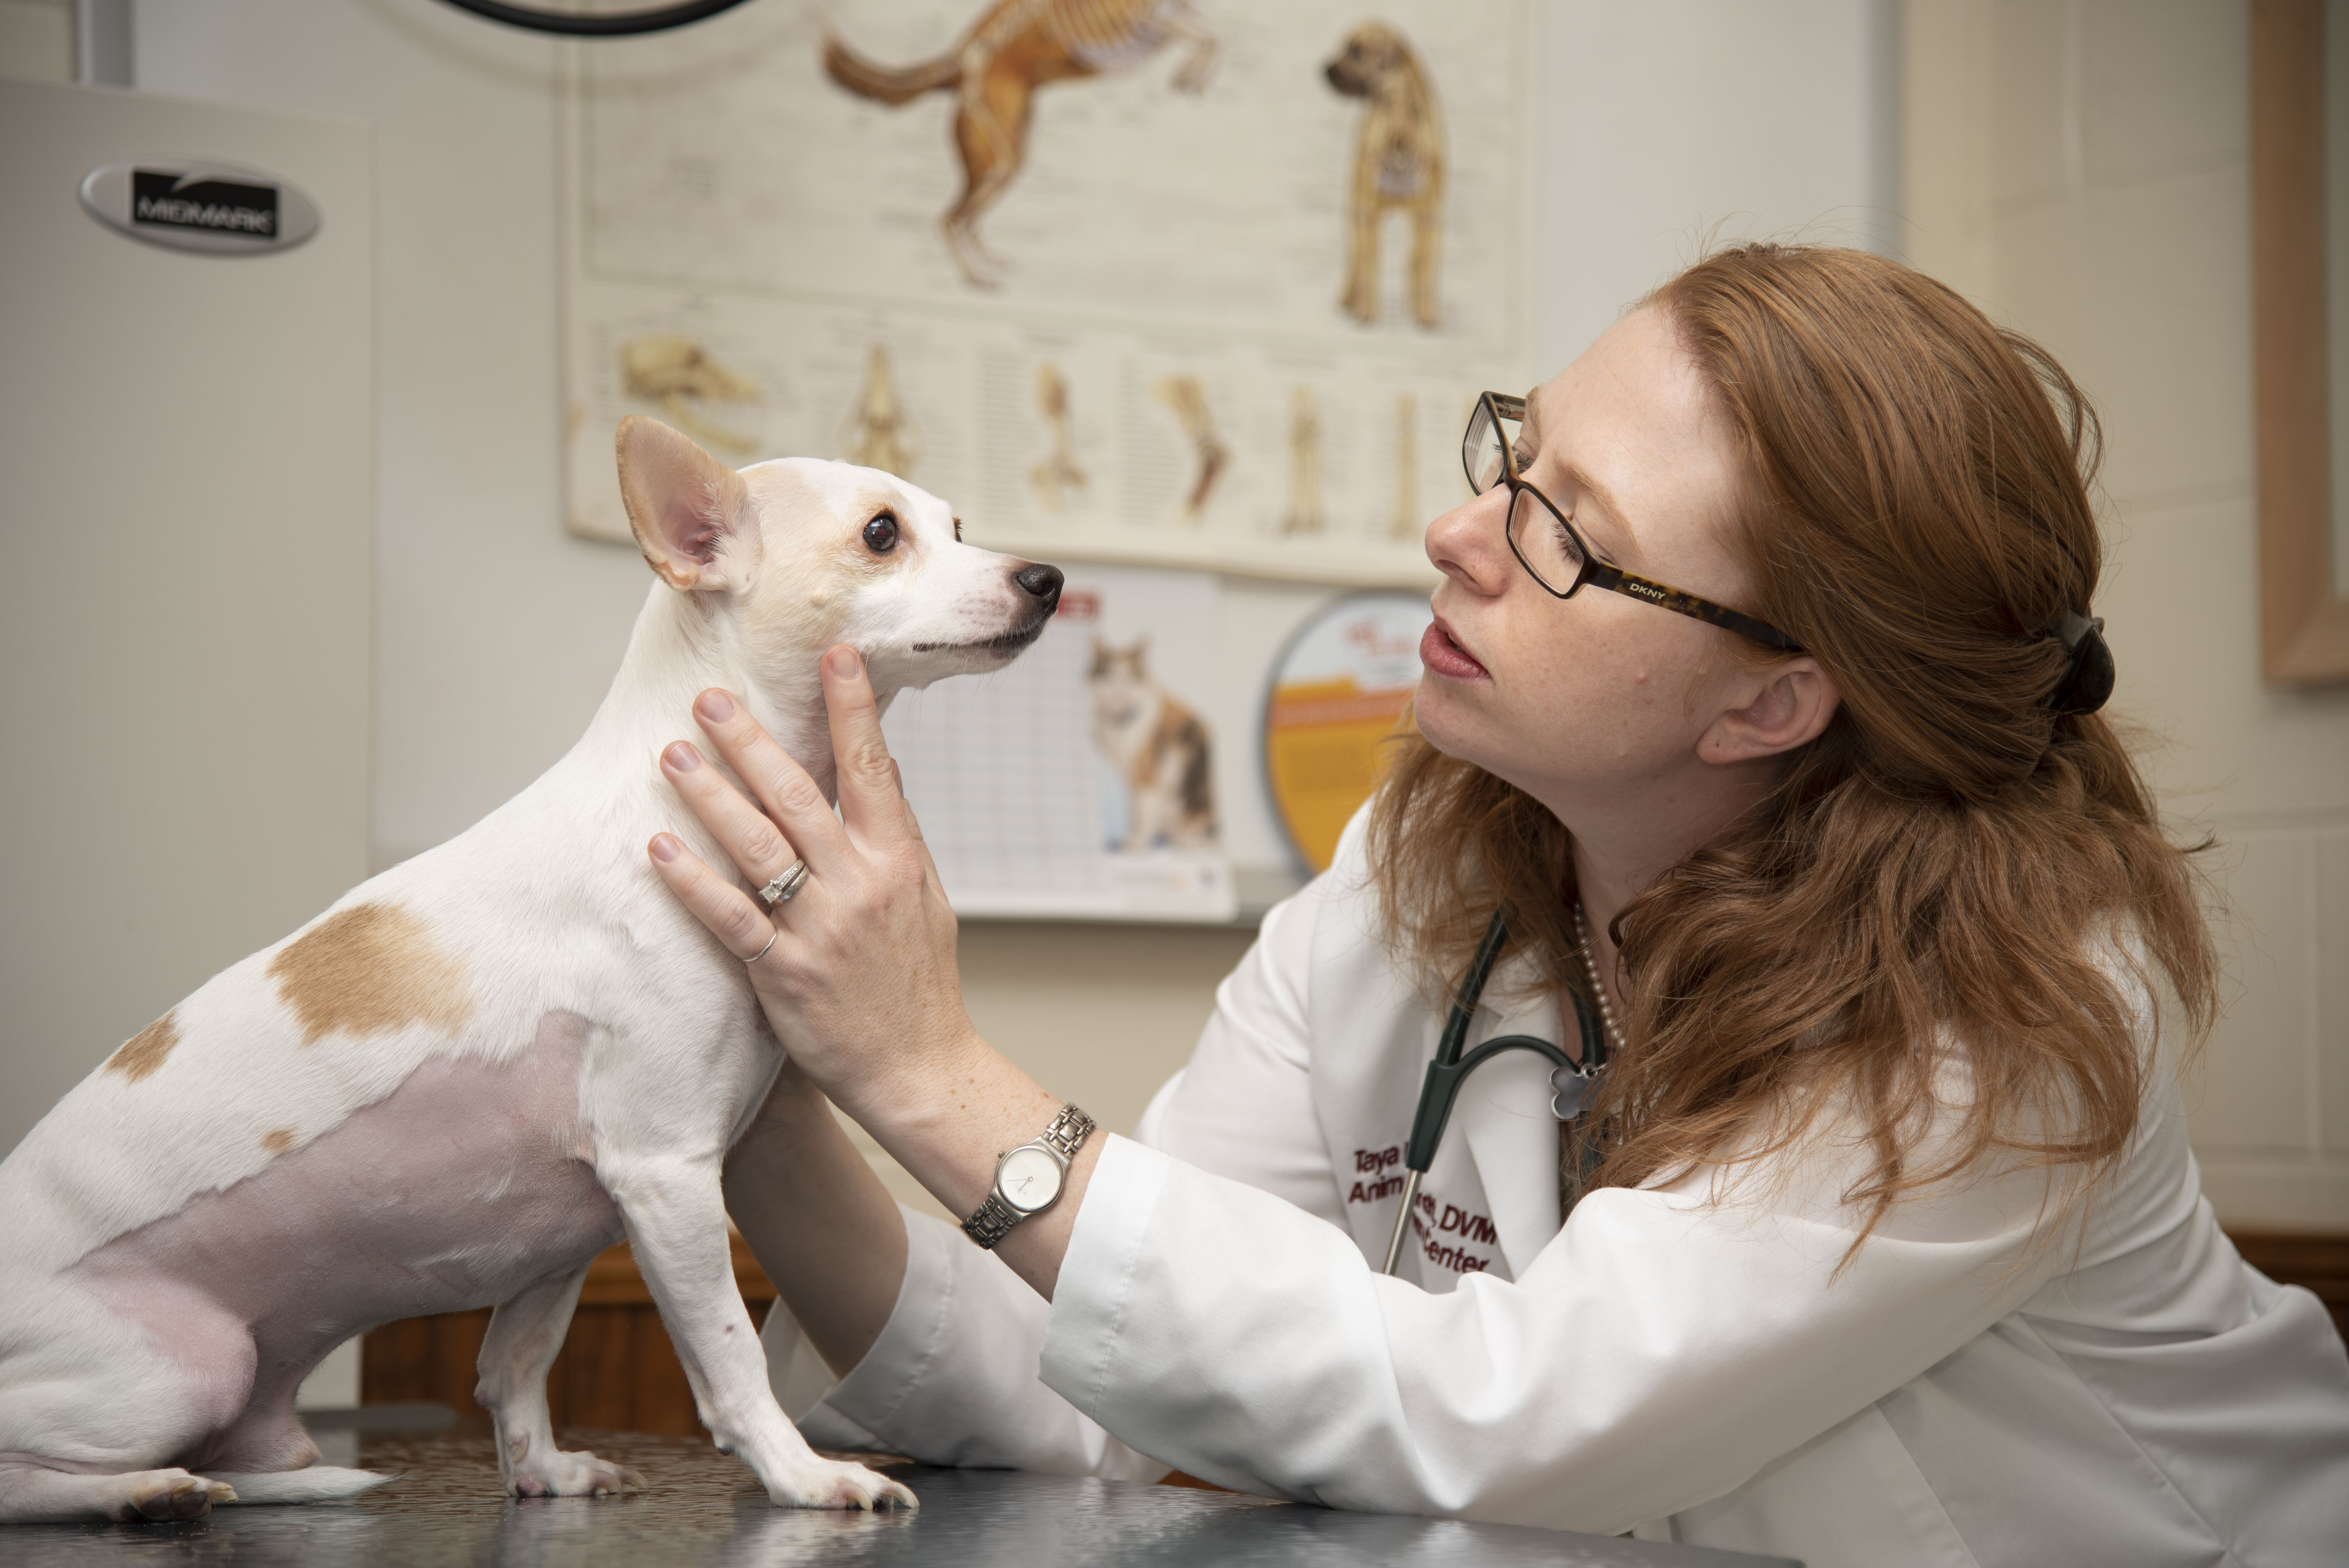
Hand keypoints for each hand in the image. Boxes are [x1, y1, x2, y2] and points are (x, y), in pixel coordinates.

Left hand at [647, 646, 979, 1111]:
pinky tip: (660, 848)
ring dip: (711, 796)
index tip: (833, 654)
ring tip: (673, 754)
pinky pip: (731, 919)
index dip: (853, 708)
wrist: (919, 1067)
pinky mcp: (784, 973)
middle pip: (799, 797)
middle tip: (710, 698)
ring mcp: (821, 929)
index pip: (873, 768)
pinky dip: (694, 882)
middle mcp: (860, 885)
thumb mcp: (926, 898)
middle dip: (752, 742)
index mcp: (898, 859)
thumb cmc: (920, 981)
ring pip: (758, 848)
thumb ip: (897, 835)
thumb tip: (882, 768)